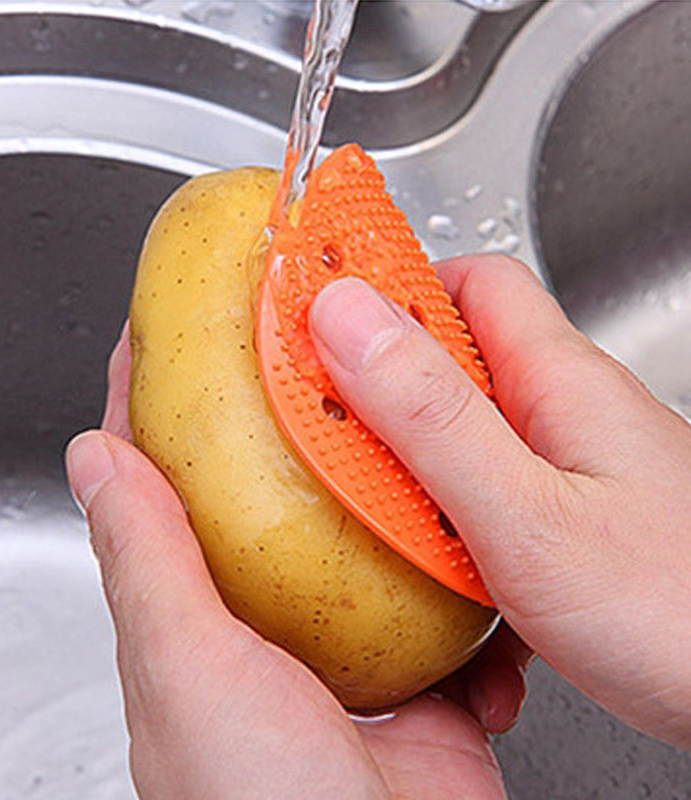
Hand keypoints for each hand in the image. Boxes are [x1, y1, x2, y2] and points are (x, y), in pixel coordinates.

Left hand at [65, 321, 526, 799]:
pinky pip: (444, 599)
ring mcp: (347, 647)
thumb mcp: (186, 667)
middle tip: (302, 352)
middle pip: (266, 492)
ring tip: (400, 425)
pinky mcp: (420, 673)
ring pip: (362, 534)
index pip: (159, 483)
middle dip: (279, 421)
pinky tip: (467, 540)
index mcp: (196, 616)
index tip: (162, 334)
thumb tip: (95, 456)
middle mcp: (266, 623)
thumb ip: (145, 560)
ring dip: (381, 486)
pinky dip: (460, 572)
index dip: (154, 404)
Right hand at [308, 255, 690, 748]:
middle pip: (453, 368)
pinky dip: (450, 551)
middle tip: (327, 435)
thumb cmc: (683, 615)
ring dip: (409, 487)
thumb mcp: (526, 514)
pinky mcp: (567, 532)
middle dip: (381, 399)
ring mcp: (566, 477)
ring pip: (462, 449)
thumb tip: (347, 318)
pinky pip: (486, 516)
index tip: (322, 314)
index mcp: (559, 382)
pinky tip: (443, 602)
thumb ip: (430, 416)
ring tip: (373, 528)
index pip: (469, 282)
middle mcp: (564, 418)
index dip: (394, 288)